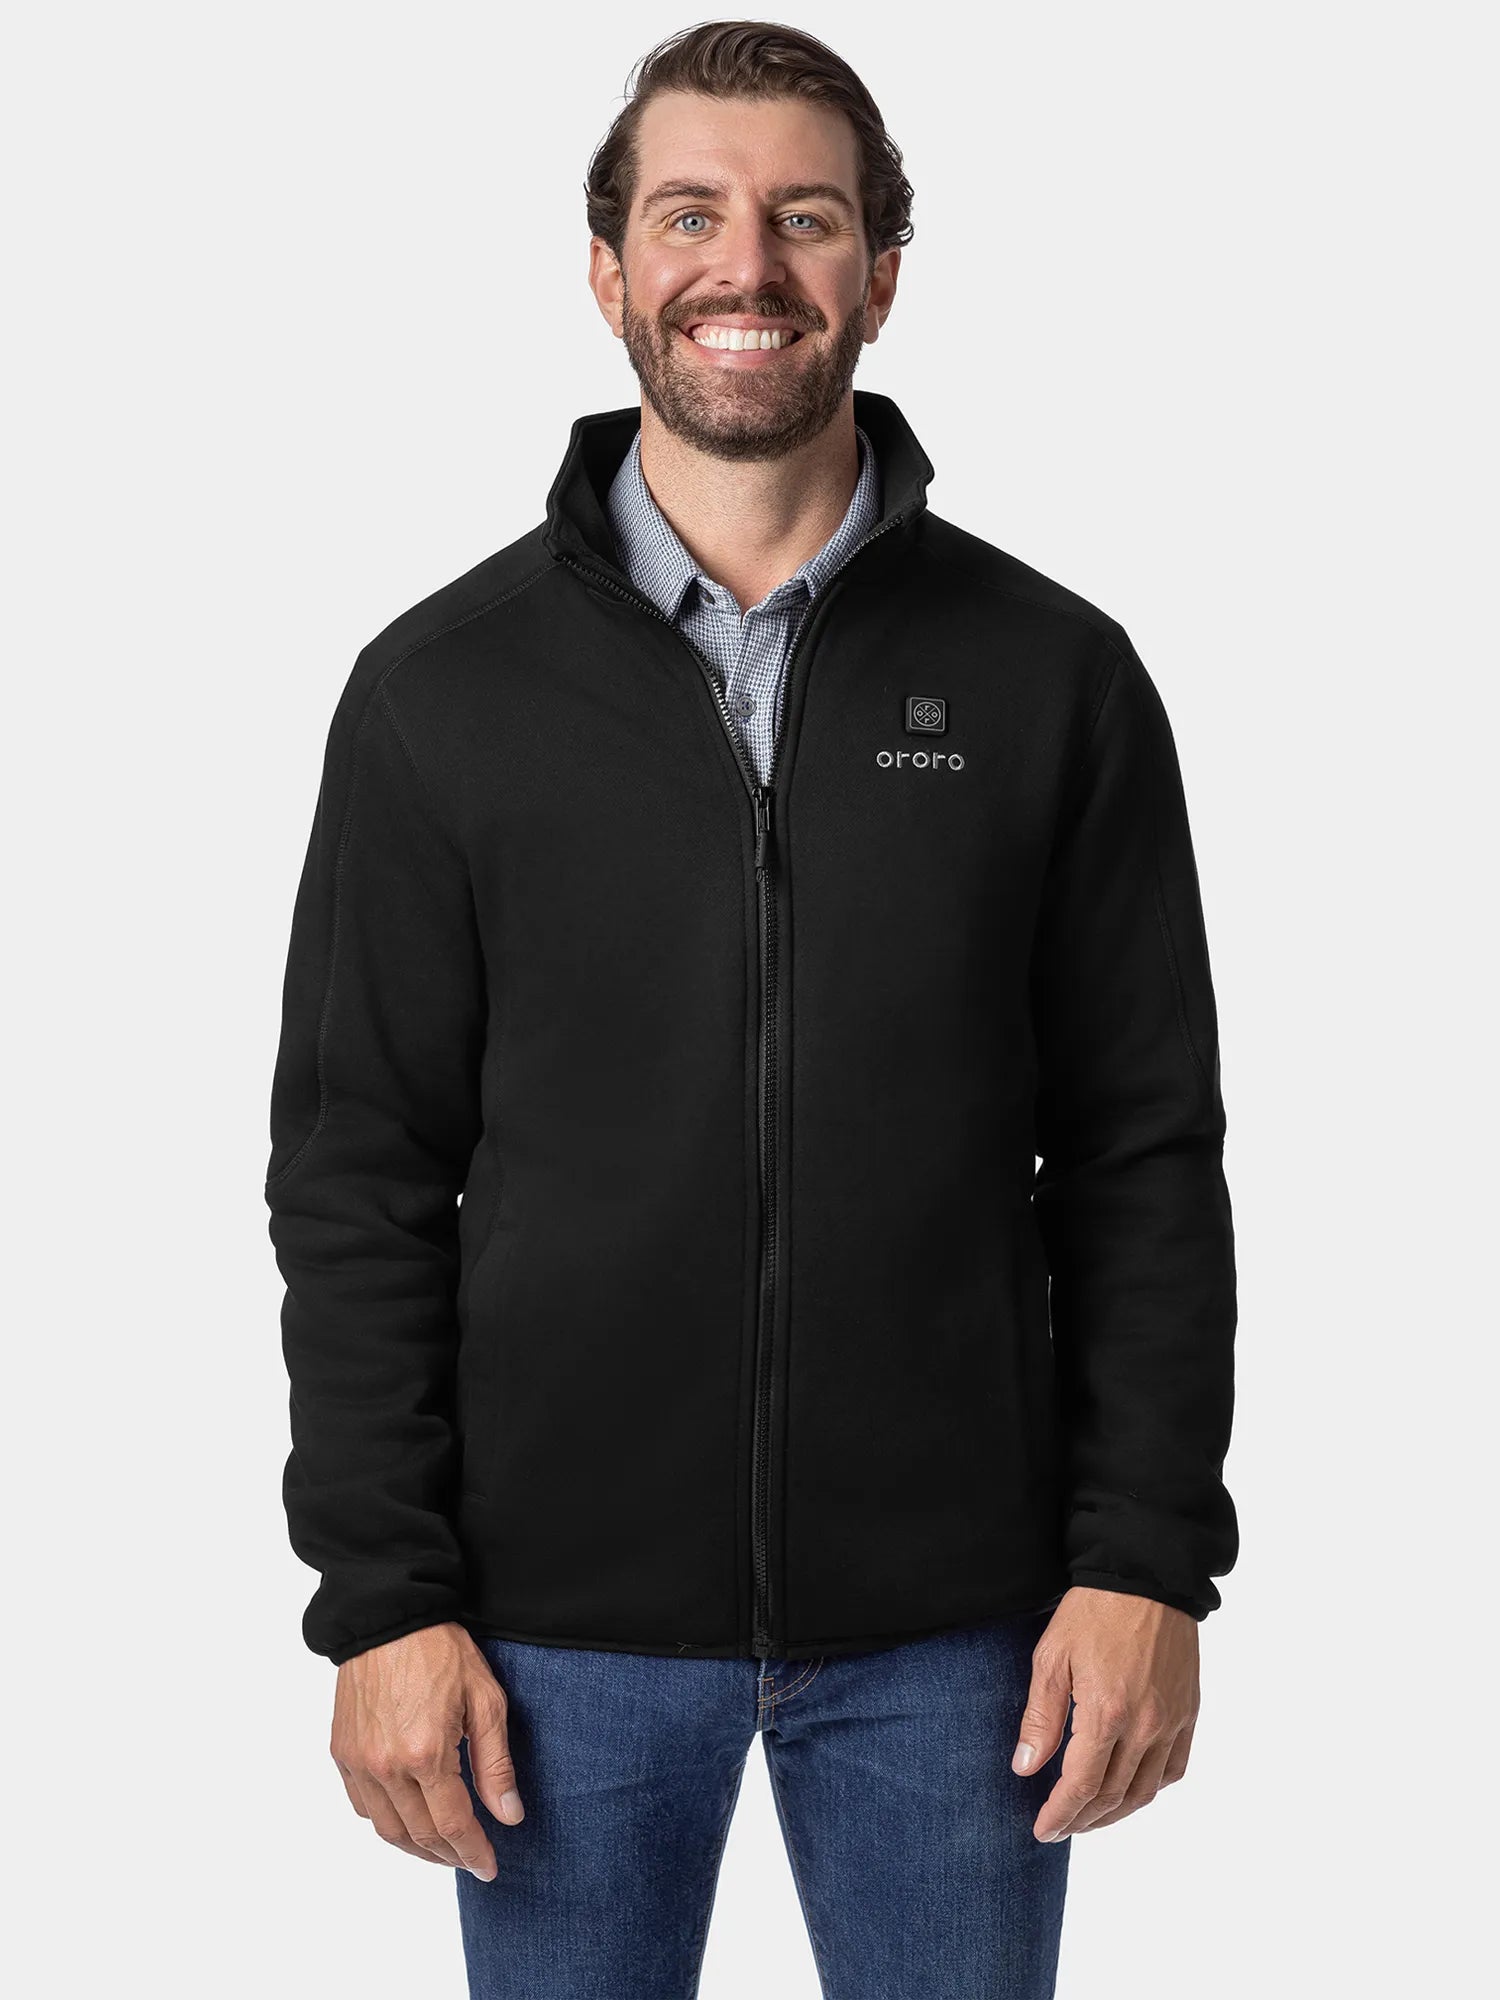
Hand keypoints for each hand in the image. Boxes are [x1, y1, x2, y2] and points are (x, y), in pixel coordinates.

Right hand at [330, 1621, 523, 1879]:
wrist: (389, 1616)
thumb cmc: (441, 1651)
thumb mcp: (485, 1700)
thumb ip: (495, 1764)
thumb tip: (508, 1816)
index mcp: (426, 1754)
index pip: (452, 1826)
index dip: (474, 1852)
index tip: (490, 1866)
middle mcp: (386, 1766)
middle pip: (419, 1835)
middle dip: (448, 1856)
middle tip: (470, 1860)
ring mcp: (358, 1762)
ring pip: (386, 1829)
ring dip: (415, 1848)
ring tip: (442, 1850)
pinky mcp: (341, 1752)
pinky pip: (361, 1806)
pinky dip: (385, 1822)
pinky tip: (406, 1820)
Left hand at [1011, 1586, 1198, 1840]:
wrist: (1146, 1576)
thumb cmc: (1093, 1611)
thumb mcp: (1051, 1656)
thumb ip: (1041, 1717)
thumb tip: (1025, 1767)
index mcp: (1106, 1713)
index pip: (1082, 1786)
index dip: (1060, 1814)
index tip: (1042, 1830)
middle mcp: (1145, 1726)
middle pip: (1114, 1795)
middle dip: (1083, 1819)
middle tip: (1060, 1827)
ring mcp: (1172, 1721)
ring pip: (1146, 1790)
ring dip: (1116, 1813)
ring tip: (1090, 1818)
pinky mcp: (1189, 1712)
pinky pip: (1174, 1768)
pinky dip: (1151, 1788)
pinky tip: (1131, 1790)